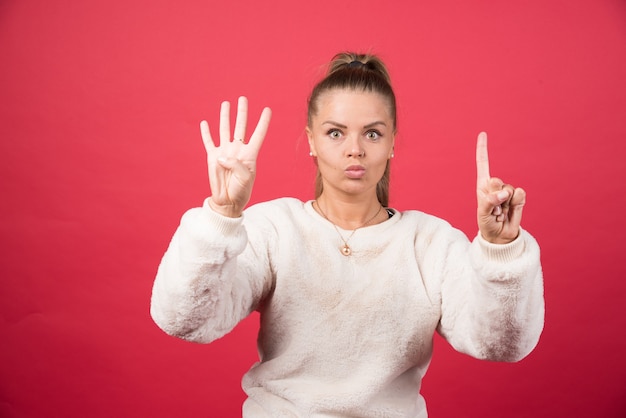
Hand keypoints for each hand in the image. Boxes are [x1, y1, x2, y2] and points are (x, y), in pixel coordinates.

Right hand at [200, 96, 271, 216]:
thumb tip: (222, 155)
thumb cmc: (241, 191)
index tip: (268, 109)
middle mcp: (238, 150)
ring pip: (225, 129)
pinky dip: (206, 132)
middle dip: (242, 112)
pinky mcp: (212, 157)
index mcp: (250, 154)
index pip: (258, 134)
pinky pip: (208, 142)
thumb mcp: (245, 178)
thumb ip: (236, 164)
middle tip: (243, 99)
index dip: (263, 122)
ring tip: (226, 103)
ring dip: (225, 116)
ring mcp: (225, 152)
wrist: (227, 201)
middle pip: (241, 126)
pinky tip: (205, 122)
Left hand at [476, 132, 525, 243]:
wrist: (500, 235)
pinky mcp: (519, 198)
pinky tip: (510, 211)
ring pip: (509, 189)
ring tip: (500, 212)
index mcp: (483, 185)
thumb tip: (505, 192)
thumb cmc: (487, 223)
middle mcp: (495, 186)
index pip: (483, 164)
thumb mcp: (483, 213)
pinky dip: (516, 204)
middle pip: (496, 180)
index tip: (483, 133)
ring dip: (504, 203)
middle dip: (494, 195)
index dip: (482, 149)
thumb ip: (490, 201)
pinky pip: (520, 194)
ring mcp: (508, 191)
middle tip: (493, 208)